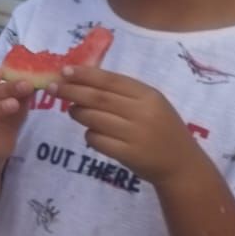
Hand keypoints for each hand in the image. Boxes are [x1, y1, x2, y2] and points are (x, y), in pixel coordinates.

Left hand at [54, 65, 202, 185]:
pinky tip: (92, 133)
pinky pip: (96, 140)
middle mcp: (143, 112)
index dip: (85, 75)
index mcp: (149, 95)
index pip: (111, 80)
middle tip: (53, 88)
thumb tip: (82, 79)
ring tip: (72, 111)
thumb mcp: (151, 104)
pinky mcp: (128, 154)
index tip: (64, 71)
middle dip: (71, 91)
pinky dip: (89, 135)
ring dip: (77, 113)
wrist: (181, 165)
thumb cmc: (161, 129)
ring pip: (94, 118)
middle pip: (98, 98)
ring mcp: (136, 134)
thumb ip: (123, 93)